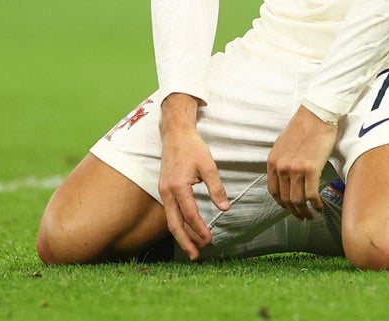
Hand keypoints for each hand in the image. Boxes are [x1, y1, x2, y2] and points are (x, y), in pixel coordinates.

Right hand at [158, 94, 228, 260]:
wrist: (175, 133)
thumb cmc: (193, 147)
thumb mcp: (208, 165)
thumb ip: (216, 188)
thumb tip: (225, 208)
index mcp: (178, 186)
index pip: (190, 215)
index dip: (200, 229)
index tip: (210, 239)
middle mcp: (167, 192)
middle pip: (175, 224)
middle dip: (186, 241)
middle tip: (196, 255)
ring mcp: (163, 191)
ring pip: (171, 220)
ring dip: (182, 235)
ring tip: (193, 248)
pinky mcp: (163, 190)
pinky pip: (170, 212)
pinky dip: (178, 224)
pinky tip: (187, 231)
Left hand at [267, 105, 337, 220]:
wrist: (317, 114)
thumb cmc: (304, 127)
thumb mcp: (284, 144)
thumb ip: (282, 161)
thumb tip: (286, 177)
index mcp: (273, 161)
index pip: (273, 191)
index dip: (282, 203)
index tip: (289, 208)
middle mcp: (281, 167)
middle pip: (285, 199)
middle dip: (294, 211)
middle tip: (302, 216)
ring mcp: (295, 169)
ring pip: (297, 200)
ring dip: (305, 211)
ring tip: (311, 214)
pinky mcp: (311, 169)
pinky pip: (311, 195)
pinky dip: (315, 204)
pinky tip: (319, 206)